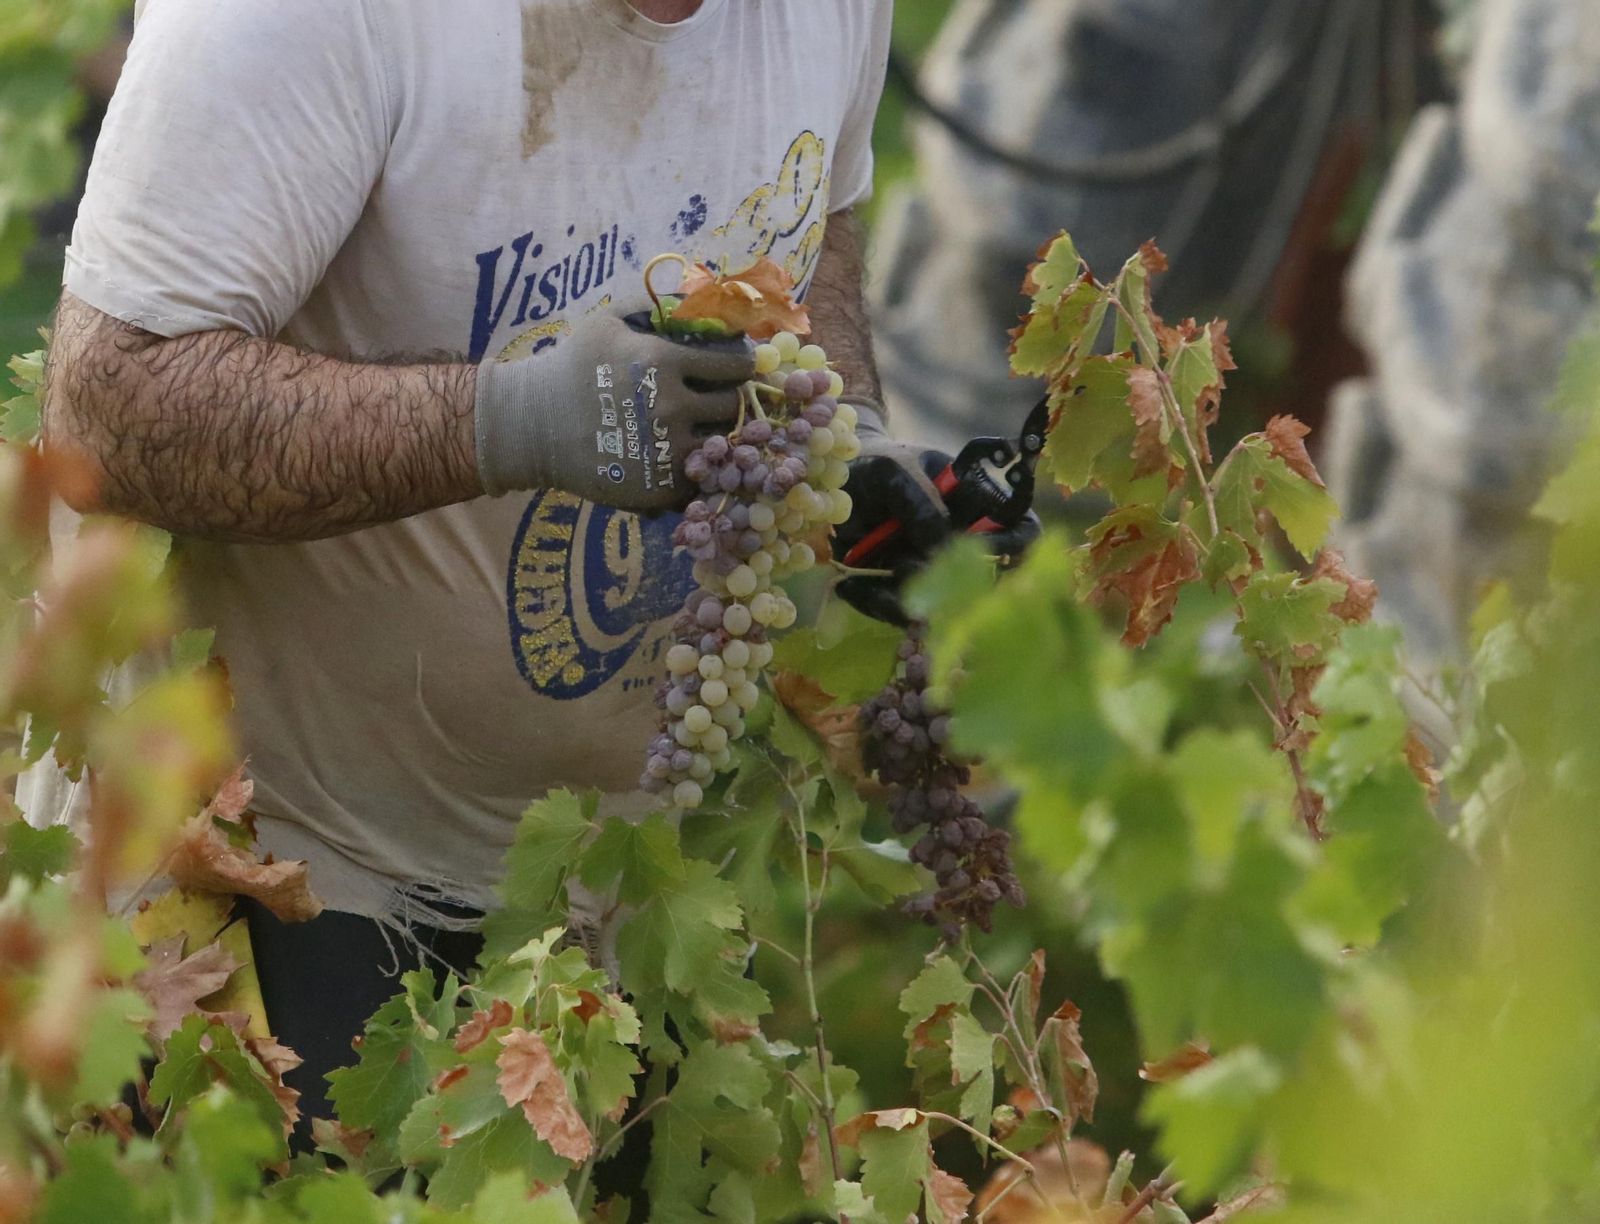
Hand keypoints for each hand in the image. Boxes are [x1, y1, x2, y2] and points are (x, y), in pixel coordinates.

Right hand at [473, 302, 753, 511]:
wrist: (532, 426)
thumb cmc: (571, 367)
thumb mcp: (608, 321)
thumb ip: (655, 306)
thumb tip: (701, 296)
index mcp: (663, 361)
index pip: (734, 364)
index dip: (740, 365)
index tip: (736, 368)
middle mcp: (671, 406)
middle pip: (734, 406)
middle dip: (731, 401)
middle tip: (718, 400)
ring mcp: (667, 451)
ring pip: (724, 445)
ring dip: (718, 437)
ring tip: (702, 429)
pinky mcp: (660, 487)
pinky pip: (701, 479)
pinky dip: (699, 469)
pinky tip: (682, 457)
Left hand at [833, 422, 1041, 624]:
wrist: (839, 481)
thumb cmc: (878, 465)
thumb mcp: (894, 471)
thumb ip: (919, 501)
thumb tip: (941, 546)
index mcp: (981, 507)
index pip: (1022, 531)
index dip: (1015, 546)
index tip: (983, 551)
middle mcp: (966, 546)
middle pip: (987, 583)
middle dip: (952, 583)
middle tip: (906, 564)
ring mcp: (937, 573)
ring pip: (941, 606)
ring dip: (909, 598)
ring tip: (873, 571)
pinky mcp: (905, 592)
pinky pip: (901, 612)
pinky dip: (877, 604)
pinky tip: (850, 585)